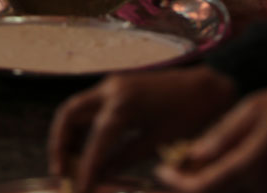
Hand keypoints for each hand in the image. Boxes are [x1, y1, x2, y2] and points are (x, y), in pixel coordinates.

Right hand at [47, 67, 236, 192]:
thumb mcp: (156, 141)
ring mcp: (113, 84)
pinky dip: (83, 125)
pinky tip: (89, 147)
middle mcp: (111, 89)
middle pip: (69, 114)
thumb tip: (99, 178)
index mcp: (123, 105)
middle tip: (59, 172)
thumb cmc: (187, 114)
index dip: (84, 171)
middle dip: (59, 144)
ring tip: (69, 163)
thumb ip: (123, 159)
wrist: (206, 85)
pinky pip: (90, 105)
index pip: (94, 143)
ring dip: (68, 134)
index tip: (79, 191)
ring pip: (76, 107)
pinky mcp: (118, 85)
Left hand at [155, 82, 266, 192]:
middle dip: (191, 184)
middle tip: (174, 164)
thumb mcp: (256, 108)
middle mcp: (263, 190)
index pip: (201, 187)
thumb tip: (191, 156)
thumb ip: (222, 136)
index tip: (159, 168)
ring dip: (213, 184)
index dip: (176, 181)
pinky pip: (255, 192)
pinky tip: (231, 162)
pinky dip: (235, 184)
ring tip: (199, 161)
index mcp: (250, 167)